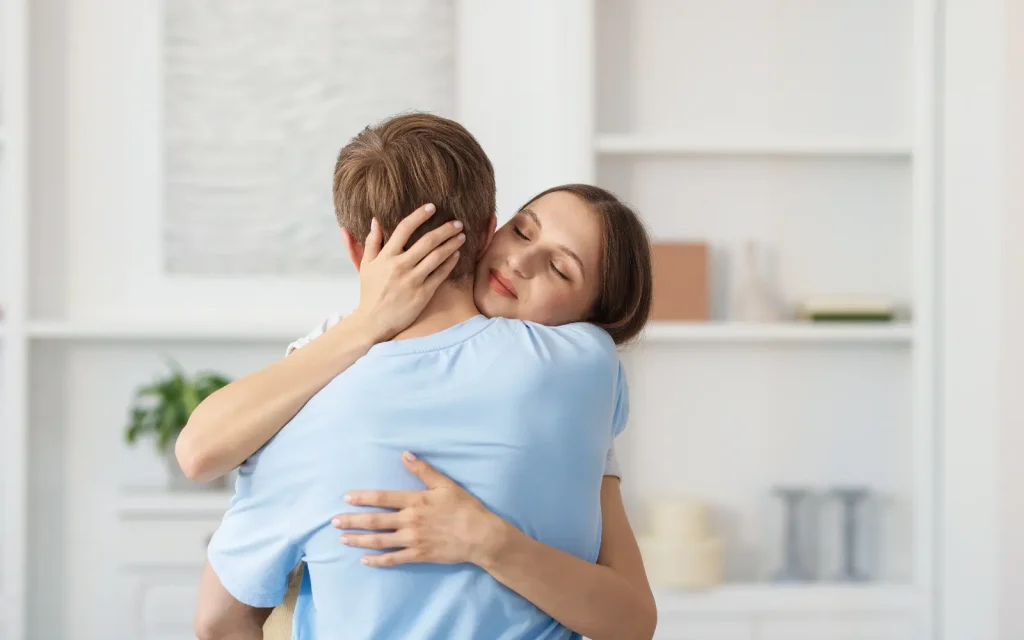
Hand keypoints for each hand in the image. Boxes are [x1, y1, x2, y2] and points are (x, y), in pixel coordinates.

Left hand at [332, 452, 504, 566]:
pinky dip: (378, 560)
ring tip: (343, 539)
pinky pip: (393, 559)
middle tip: (334, 521)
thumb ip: (423, 470)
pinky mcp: (418, 555)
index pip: (383, 498)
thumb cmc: (464, 507)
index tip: (347, 498)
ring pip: (380, 541)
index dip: (363, 498)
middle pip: (375, 521)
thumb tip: (405, 455)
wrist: (480, 535)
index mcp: (415, 501)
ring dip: (359, 540)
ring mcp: (413, 540)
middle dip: (353, 521)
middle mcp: (410, 520)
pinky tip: (365, 560)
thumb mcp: (445, 484)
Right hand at [350, 204, 465, 340]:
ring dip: (451, 244)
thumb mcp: (366, 266)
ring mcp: (413, 280)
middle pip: (427, 241)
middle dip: (444, 229)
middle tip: (457, 222)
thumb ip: (372, 242)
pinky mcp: (423, 294)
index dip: (419, 215)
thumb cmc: (370, 292)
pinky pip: (440, 275)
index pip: (404, 228)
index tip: (431, 207)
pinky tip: (457, 255)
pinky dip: (450, 263)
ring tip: (461, 236)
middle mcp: (400, 266)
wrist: (374, 321)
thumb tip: (375, 221)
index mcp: (386, 256)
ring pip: (437, 257)